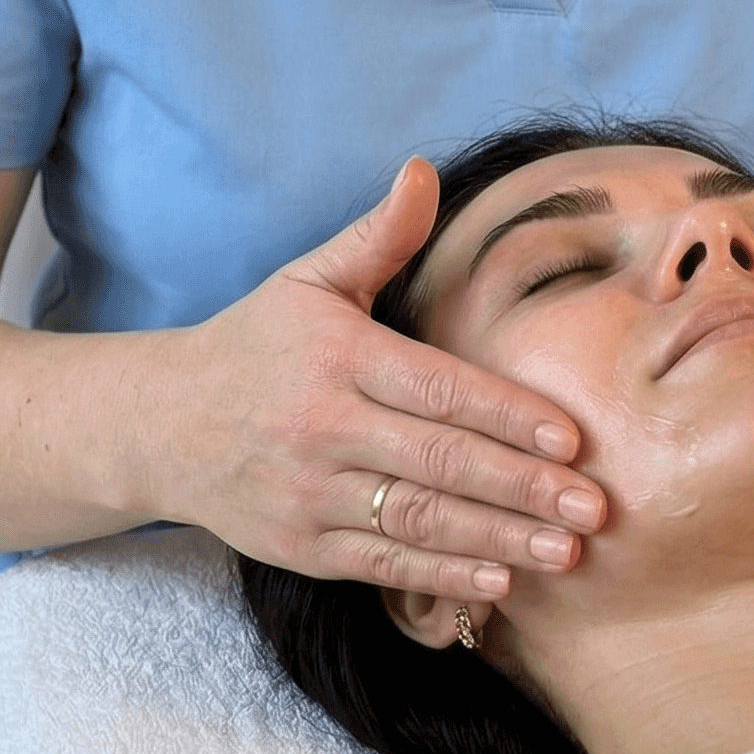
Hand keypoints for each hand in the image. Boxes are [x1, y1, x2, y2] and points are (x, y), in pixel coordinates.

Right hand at [153, 157, 606, 600]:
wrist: (159, 424)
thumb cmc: (255, 343)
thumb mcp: (309, 278)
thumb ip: (378, 235)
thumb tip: (424, 170)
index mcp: (337, 357)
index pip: (436, 388)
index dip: (506, 416)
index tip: (572, 439)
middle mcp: (322, 429)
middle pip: (438, 463)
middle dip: (521, 489)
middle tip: (594, 509)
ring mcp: (309, 495)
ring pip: (417, 523)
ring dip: (497, 542)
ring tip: (566, 554)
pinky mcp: (300, 548)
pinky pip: (382, 567)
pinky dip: (443, 578)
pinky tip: (501, 583)